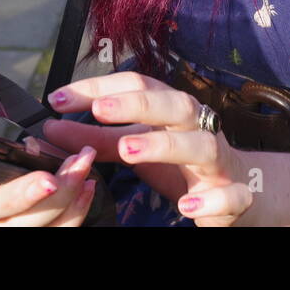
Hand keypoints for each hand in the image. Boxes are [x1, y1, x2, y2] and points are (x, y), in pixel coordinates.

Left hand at [42, 72, 254, 225]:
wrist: (238, 189)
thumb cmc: (179, 162)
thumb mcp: (135, 145)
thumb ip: (96, 137)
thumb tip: (51, 128)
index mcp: (171, 109)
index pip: (138, 85)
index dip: (99, 88)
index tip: (58, 99)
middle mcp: (196, 127)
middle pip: (173, 104)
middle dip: (137, 104)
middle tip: (99, 109)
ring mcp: (218, 160)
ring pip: (202, 144)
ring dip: (165, 145)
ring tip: (128, 149)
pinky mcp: (234, 195)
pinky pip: (232, 195)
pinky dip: (211, 198)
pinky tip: (187, 204)